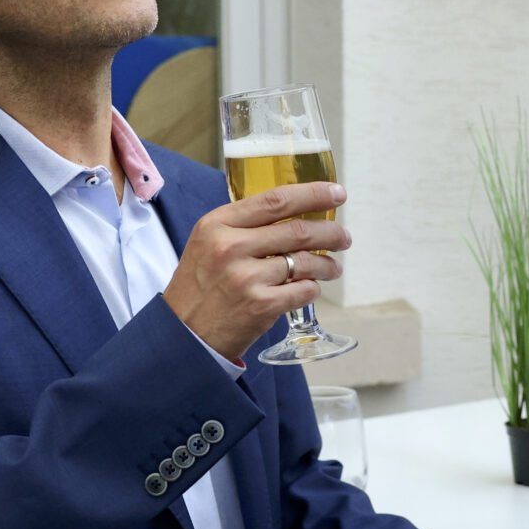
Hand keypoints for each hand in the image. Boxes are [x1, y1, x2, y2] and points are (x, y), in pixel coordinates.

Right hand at [162, 181, 350, 360]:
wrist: (184, 335)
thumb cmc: (200, 287)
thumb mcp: (207, 243)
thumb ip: (242, 225)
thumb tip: (293, 211)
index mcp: (217, 224)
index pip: (275, 200)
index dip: (313, 193)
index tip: (337, 193)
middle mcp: (230, 247)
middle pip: (298, 230)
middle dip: (330, 232)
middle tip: (343, 237)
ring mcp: (247, 277)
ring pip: (305, 262)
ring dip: (328, 264)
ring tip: (333, 267)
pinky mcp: (261, 306)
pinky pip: (303, 290)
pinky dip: (313, 288)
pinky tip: (312, 288)